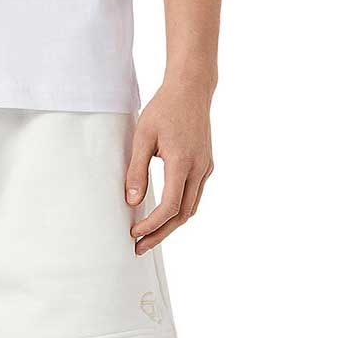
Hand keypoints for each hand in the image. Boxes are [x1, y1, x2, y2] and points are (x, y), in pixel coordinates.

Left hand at [125, 78, 213, 254]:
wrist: (191, 89)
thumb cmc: (164, 109)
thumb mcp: (142, 137)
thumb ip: (136, 170)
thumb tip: (131, 202)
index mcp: (182, 162)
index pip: (170, 206)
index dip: (152, 225)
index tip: (134, 233)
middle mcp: (199, 169)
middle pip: (183, 215)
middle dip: (161, 234)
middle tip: (139, 248)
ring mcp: (205, 167)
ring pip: (192, 208)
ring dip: (171, 225)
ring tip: (150, 236)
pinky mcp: (206, 164)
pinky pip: (195, 195)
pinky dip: (180, 210)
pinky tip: (165, 214)